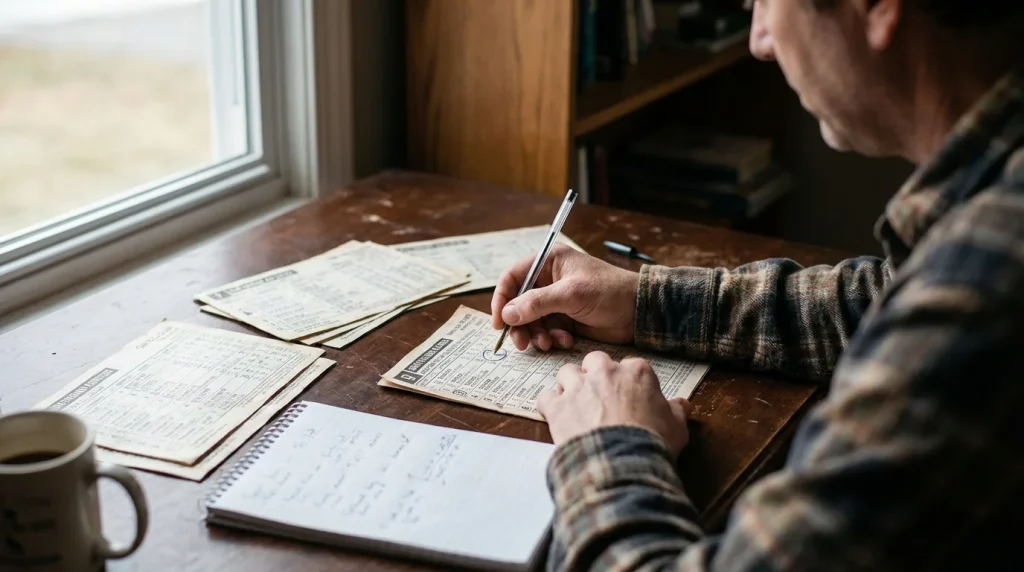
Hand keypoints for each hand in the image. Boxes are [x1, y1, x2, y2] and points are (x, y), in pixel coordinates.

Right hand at [490, 243, 639, 350]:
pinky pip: (547, 330)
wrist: (639, 312)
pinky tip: (566, 341)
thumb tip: (508, 314)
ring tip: (548, 344)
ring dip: (536, 334)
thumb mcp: (572, 294)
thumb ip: (537, 303)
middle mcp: (549, 280)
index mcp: (549, 262)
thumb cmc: (609, 292)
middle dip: (520, 324)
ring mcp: (557, 301)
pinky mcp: (565, 319)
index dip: (502, 299)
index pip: (513, 277)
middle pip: (518, 303)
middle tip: (522, 343)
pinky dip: (552, 338)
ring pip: (531, 320)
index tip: (499, 321)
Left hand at [537, 351, 691, 455]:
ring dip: (569, 386)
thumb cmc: (653, 442)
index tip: (627, 396)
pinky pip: (545, 397)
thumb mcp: (676, 426)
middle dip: (594, 375)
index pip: (629, 366)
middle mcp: (605, 372)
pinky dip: (549, 406)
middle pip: (594, 361)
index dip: (626, 382)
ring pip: (566, 373)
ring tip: (576, 406)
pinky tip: (556, 417)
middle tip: (599, 396)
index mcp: (636, 371)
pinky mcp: (557, 406)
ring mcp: (578, 387)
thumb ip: (676, 411)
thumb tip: (683, 404)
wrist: (623, 462)